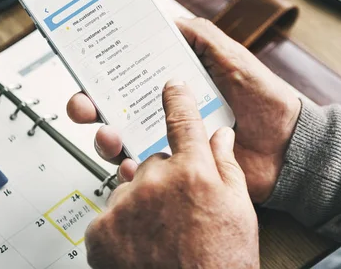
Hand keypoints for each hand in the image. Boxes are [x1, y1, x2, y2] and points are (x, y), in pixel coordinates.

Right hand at [67, 17, 300, 202]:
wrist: (287, 146)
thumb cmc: (265, 99)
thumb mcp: (233, 58)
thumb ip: (202, 37)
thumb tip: (168, 19)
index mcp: (176, 83)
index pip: (129, 73)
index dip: (103, 69)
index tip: (86, 63)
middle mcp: (166, 111)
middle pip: (114, 107)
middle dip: (89, 104)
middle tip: (83, 104)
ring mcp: (170, 140)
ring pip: (122, 140)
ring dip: (105, 137)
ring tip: (110, 135)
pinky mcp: (178, 168)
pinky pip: (145, 171)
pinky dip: (130, 169)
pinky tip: (131, 163)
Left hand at [85, 80, 258, 267]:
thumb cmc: (222, 260)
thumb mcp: (239, 208)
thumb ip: (226, 164)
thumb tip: (221, 135)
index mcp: (193, 171)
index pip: (183, 121)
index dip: (177, 100)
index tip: (172, 88)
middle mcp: (156, 182)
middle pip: (153, 162)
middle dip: (164, 178)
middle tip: (179, 208)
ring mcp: (126, 205)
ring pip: (130, 188)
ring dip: (141, 203)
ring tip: (162, 233)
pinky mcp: (102, 230)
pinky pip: (110, 214)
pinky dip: (122, 225)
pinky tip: (143, 243)